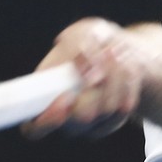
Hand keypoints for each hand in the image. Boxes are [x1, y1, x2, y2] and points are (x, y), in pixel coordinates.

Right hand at [22, 18, 144, 138]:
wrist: (116, 50)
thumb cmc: (90, 42)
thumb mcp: (81, 33)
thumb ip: (76, 47)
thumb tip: (85, 69)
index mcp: (40, 100)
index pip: (33, 128)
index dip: (48, 119)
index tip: (66, 97)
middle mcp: (63, 118)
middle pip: (80, 120)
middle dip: (94, 88)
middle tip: (102, 62)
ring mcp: (89, 124)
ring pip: (106, 110)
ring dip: (114, 77)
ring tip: (113, 52)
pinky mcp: (112, 121)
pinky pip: (124, 108)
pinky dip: (127, 82)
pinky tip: (125, 65)